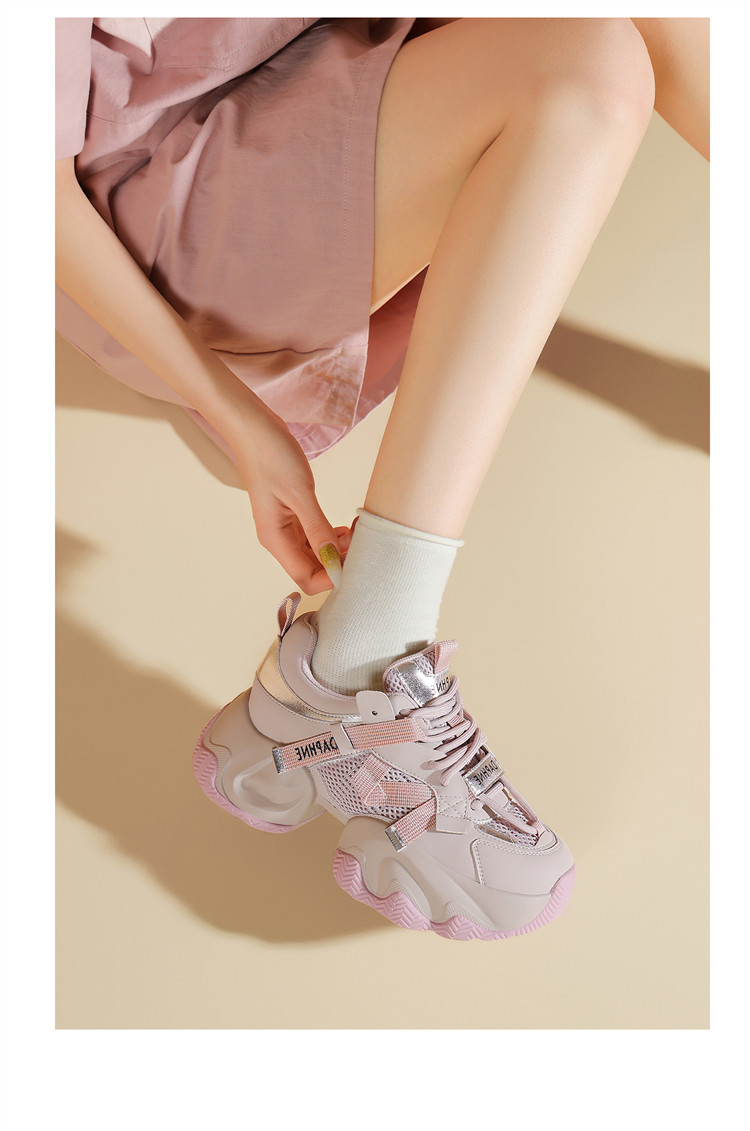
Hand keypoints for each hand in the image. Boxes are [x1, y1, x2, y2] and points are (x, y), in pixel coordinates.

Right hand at [230, 399, 353, 594]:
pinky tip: (344, 527)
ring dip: (337, 550)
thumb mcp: (299, 492)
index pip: (305, 578)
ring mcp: (286, 528)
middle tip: (360, 542)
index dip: (331, 577)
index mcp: (275, 539)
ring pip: (315, 555)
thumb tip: (333, 558)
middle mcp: (279, 539)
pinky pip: (315, 538)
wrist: (254, 428)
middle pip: (312, 570)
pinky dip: (332, 537)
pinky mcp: (293, 516)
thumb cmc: (271, 456)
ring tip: (355, 531)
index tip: (355, 560)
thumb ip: (317, 528)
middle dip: (338, 563)